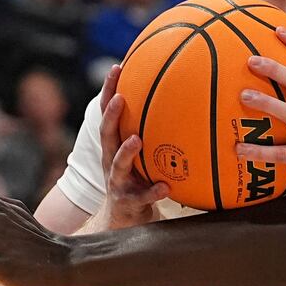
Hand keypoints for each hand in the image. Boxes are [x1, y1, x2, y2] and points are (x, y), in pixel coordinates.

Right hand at [94, 64, 169, 226]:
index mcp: (114, 146)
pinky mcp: (129, 203)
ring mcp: (118, 182)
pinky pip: (141, 197)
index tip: (117, 67)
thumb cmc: (138, 178)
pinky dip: (152, 192)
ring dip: (126, 152)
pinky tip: (166, 187)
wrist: (126, 218)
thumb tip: (178, 100)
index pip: (108, 114)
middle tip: (120, 98)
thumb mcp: (141, 154)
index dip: (110, 91)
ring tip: (137, 140)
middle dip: (111, 115)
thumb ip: (152, 132)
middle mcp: (111, 161)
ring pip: (118, 165)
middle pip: (106, 135)